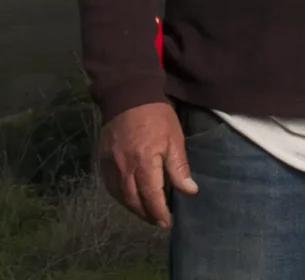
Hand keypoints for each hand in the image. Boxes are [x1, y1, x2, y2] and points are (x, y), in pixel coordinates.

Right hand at [98, 102, 198, 227]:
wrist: (128, 94)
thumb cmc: (156, 115)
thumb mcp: (174, 137)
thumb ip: (179, 166)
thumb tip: (189, 190)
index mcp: (144, 163)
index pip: (151, 197)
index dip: (160, 212)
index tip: (168, 222)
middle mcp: (124, 168)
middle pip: (133, 201)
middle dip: (146, 214)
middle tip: (158, 221)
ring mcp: (110, 165)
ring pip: (120, 196)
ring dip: (133, 208)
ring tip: (146, 213)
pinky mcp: (102, 160)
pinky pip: (110, 186)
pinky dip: (120, 196)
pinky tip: (129, 197)